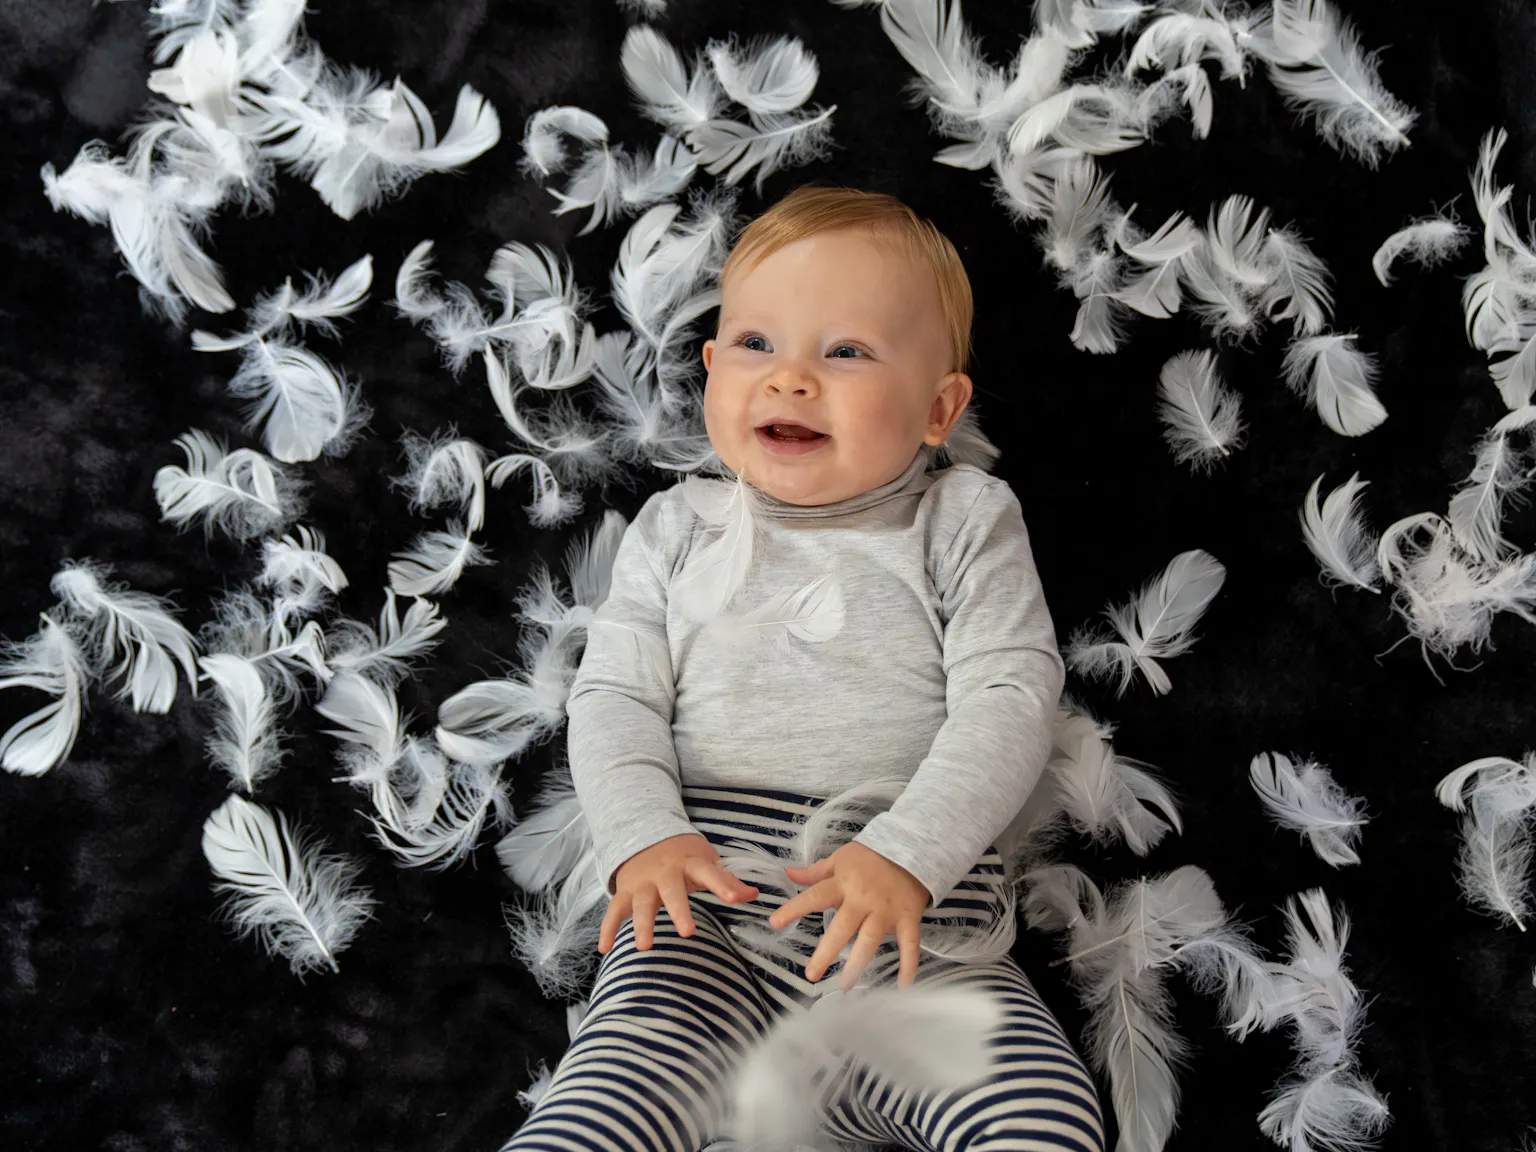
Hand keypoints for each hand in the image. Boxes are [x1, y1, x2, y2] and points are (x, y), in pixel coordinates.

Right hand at [599, 833, 759, 953]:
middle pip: (672, 891)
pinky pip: (614, 911)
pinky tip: (605, 948)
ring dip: (641, 925)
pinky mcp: (626, 892)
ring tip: (644, 947)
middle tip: (688, 932)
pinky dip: (608, 929)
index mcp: (690, 863)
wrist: (644, 834)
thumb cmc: (683, 855)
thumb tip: (754, 895)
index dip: (723, 884)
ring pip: (641, 904)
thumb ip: (727, 879)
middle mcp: (665, 873)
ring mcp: (643, 883)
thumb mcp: (706, 860)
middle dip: (679, 911)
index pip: (709, 872)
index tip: (736, 897)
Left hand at [769, 841, 930, 989]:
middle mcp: (863, 900)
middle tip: (811, 975)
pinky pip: (909, 944)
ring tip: (845, 985)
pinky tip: (903, 986)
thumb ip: (816, 872)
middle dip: (826, 952)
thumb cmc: (871, 857)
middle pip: (842, 928)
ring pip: (870, 940)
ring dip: (858, 964)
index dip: (794, 909)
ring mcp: (886, 911)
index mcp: (843, 884)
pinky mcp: (907, 918)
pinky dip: (908, 965)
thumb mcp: (841, 859)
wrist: (912, 849)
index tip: (775, 923)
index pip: (814, 897)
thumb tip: (789, 874)